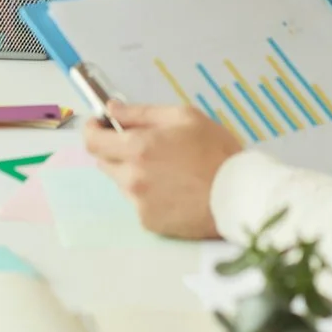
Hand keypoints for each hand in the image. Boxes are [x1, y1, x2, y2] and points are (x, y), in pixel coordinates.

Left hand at [84, 103, 239, 238]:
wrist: (239, 196)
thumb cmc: (216, 151)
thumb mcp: (184, 117)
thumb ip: (142, 112)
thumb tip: (111, 108)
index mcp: (137, 147)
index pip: (92, 141)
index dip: (92, 130)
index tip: (100, 125)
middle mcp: (132, 177)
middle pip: (105, 162)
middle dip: (117, 150)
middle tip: (145, 146)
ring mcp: (139, 203)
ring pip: (122, 182)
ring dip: (134, 172)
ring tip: (167, 170)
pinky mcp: (149, 223)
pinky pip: (138, 203)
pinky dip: (148, 194)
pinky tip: (173, 189)